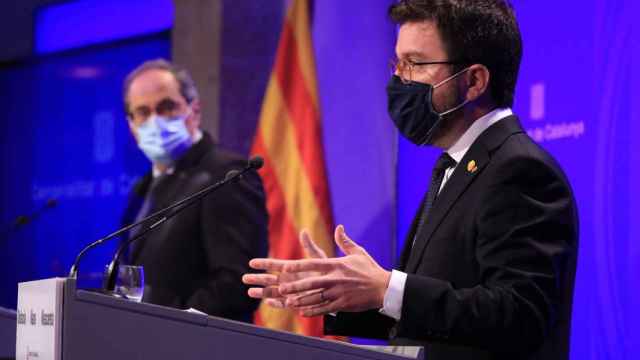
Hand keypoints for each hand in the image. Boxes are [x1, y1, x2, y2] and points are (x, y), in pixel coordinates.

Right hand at [242, 229, 326, 307]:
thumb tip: (304, 231)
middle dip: (256, 279)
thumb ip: (310, 247)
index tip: (252, 262)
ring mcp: (289, 292)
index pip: (273, 265)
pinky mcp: (294, 303)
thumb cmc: (327, 272)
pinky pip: (282, 304)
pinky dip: (275, 303)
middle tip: (244, 278)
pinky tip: (268, 302)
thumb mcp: (318, 259)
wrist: (334, 288)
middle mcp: (287, 280)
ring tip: (249, 292)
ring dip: (261, 292)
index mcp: (290, 268)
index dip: (263, 264)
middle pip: (268, 279)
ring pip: (271, 292)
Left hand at [246, 225, 390, 316]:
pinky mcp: (343, 304)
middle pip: (312, 283)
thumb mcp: (358, 252)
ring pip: (316, 297)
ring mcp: (339, 293)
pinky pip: (325, 309)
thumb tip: (339, 227)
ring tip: (288, 302)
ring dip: (301, 300)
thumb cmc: (370, 269)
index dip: (299, 266)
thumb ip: (344, 241)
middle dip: (296, 286)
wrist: (384, 288)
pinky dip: (313, 311)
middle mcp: (336, 279)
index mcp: (337, 265)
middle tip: (282, 288)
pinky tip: (302, 312)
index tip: (285, 266)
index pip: (314, 264)